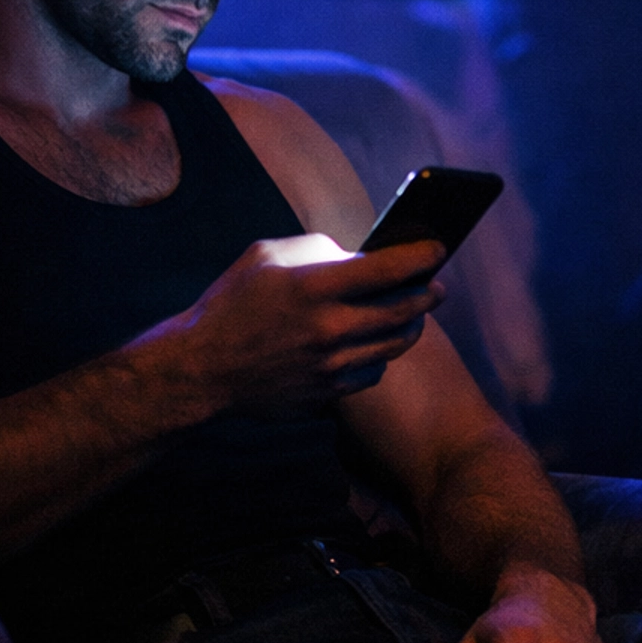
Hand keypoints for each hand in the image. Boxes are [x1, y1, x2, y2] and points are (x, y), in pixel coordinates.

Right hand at [168, 235, 446, 419]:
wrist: (202, 368)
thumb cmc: (233, 303)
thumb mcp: (267, 256)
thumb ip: (318, 249)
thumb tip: (361, 255)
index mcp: (313, 287)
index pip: (388, 268)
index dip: (422, 255)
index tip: (438, 248)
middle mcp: (328, 329)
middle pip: (403, 311)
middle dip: (428, 294)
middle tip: (436, 285)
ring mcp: (330, 366)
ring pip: (394, 345)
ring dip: (410, 326)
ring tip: (412, 313)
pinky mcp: (327, 394)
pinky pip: (372, 373)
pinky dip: (379, 355)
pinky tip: (373, 343)